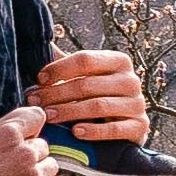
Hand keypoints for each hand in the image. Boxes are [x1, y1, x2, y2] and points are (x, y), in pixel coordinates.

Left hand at [27, 45, 148, 147]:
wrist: (125, 127)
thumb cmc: (98, 96)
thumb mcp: (86, 76)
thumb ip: (66, 63)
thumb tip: (42, 43)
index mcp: (118, 61)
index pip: (85, 60)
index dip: (59, 68)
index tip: (39, 79)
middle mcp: (131, 80)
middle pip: (88, 84)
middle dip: (57, 93)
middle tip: (35, 101)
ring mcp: (137, 104)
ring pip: (98, 106)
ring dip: (69, 111)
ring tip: (48, 117)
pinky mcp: (140, 127)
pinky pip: (114, 129)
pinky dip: (93, 131)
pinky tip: (75, 132)